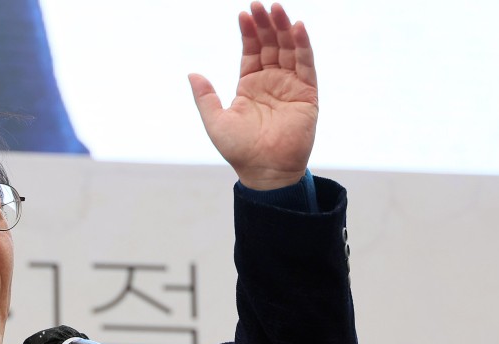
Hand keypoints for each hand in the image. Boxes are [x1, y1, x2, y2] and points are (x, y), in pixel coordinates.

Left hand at [189, 2, 317, 189]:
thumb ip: (205, 97)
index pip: (251, 51)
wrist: (264, 171)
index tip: (243, 14)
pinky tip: (297, 28)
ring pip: (289, 50)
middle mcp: (271, 82)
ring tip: (277, 9)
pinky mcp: (307, 94)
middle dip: (266, 24)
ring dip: (284, 29)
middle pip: (271, 45)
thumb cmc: (239, 150)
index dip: (249, 32)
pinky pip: (306, 64)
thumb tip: (191, 73)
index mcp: (249, 86)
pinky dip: (303, 46)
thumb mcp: (215, 121)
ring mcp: (290, 86)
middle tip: (261, 4)